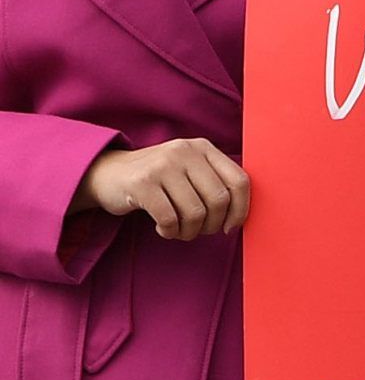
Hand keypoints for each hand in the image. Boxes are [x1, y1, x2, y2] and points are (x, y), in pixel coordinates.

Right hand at [75, 139, 250, 239]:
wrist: (108, 174)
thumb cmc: (158, 181)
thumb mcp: (189, 172)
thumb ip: (214, 184)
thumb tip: (239, 218)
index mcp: (203, 147)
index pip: (239, 181)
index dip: (240, 210)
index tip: (229, 227)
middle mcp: (185, 151)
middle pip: (218, 200)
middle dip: (211, 225)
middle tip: (197, 230)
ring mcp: (162, 164)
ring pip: (195, 213)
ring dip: (189, 232)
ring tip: (178, 230)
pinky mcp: (142, 182)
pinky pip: (170, 220)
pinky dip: (170, 232)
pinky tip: (162, 228)